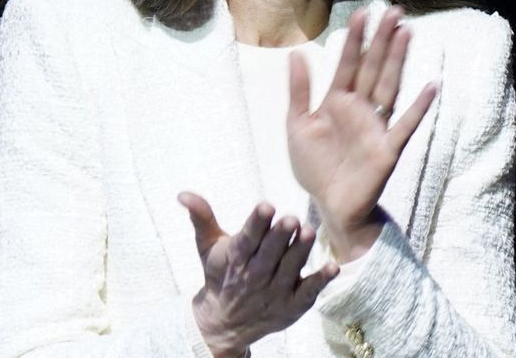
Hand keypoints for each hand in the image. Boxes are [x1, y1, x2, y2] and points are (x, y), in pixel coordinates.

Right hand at [179, 192, 338, 357]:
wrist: (224, 322)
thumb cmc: (220, 274)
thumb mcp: (208, 246)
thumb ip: (202, 218)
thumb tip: (183, 193)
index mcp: (236, 258)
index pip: (247, 239)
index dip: (256, 223)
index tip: (266, 207)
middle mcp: (255, 275)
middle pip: (269, 254)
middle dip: (280, 236)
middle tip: (291, 218)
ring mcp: (275, 292)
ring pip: (289, 270)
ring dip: (300, 252)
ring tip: (308, 232)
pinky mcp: (293, 305)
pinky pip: (308, 293)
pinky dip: (320, 281)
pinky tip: (332, 267)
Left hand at [287, 6, 437, 261]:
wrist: (329, 205)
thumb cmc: (315, 167)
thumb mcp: (298, 126)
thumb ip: (299, 91)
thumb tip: (296, 53)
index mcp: (337, 102)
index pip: (348, 64)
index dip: (356, 40)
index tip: (363, 14)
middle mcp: (360, 109)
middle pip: (373, 68)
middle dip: (382, 40)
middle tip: (394, 11)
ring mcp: (376, 126)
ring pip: (389, 86)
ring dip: (398, 61)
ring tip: (407, 33)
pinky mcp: (387, 148)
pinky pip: (405, 125)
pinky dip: (419, 107)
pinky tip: (432, 86)